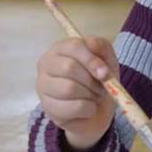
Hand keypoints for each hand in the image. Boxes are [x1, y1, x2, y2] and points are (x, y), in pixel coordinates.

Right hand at [36, 36, 117, 151]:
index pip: (74, 47)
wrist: (98, 109)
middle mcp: (46, 65)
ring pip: (69, 88)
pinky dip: (88, 109)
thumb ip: (102, 48)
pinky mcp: (48, 108)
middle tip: (101, 86)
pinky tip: (88, 108)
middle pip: (69, 67)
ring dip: (90, 94)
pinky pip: (72, 107)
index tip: (105, 73)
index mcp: (61, 48)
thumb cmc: (99, 79)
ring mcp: (43, 87)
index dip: (92, 60)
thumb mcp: (107, 61)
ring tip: (94, 96)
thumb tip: (92, 42)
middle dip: (91, 80)